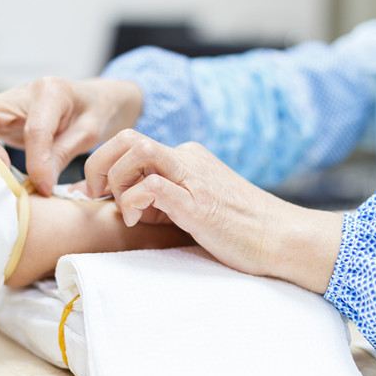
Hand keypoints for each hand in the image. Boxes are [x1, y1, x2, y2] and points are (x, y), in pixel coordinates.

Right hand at [0, 77, 142, 194]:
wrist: (94, 98)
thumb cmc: (95, 113)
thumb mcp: (90, 134)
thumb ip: (63, 154)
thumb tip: (40, 184)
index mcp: (51, 92)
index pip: (34, 130)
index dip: (37, 164)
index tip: (44, 187)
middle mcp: (22, 92)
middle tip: (4, 173)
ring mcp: (5, 99)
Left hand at [83, 129, 342, 292]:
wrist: (281, 238)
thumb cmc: (238, 229)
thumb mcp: (192, 207)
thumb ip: (162, 200)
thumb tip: (125, 203)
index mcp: (186, 157)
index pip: (132, 144)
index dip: (104, 164)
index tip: (95, 192)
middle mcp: (187, 158)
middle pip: (127, 137)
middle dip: (98, 163)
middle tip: (94, 194)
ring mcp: (192, 177)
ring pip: (136, 150)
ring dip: (115, 179)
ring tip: (122, 209)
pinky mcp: (196, 202)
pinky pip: (152, 184)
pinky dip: (132, 200)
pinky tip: (136, 220)